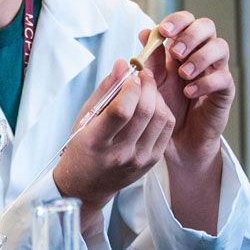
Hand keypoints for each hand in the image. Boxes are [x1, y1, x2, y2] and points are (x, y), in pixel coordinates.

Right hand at [51, 60, 174, 221]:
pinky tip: (153, 106)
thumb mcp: (85, 117)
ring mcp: (139, 159)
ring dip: (157, 97)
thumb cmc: (82, 147)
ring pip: (161, 118)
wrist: (87, 185)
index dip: (130, 87)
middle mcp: (120, 153)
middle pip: (145, 111)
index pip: (122, 110)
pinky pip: (167, 128)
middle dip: (147, 86)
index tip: (129, 75)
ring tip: (147, 90)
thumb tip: (123, 64)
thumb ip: (105, 89)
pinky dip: (163, 111)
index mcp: (97, 142)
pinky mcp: (152, 161)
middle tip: (142, 75)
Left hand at [141, 11, 234, 166]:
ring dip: (200, 57)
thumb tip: (145, 32)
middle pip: (207, 27)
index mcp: (182, 47)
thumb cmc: (164, 107)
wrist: (176, 140)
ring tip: (182, 74)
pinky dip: (205, 83)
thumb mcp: (152, 82)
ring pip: (220, 47)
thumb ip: (150, 59)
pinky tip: (189, 92)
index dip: (177, 21)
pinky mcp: (224, 91)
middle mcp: (201, 54)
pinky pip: (223, 78)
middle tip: (175, 52)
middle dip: (190, 35)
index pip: (186, 21)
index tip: (163, 31)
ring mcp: (215, 71)